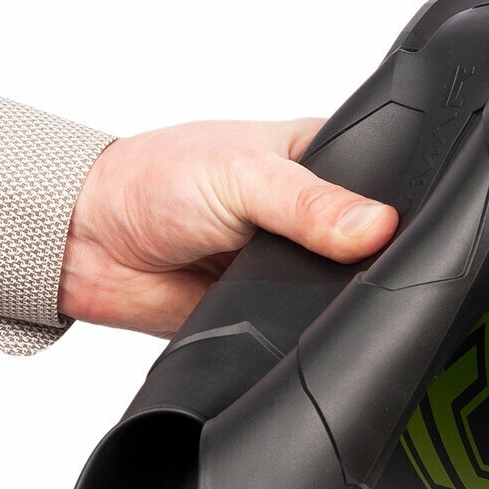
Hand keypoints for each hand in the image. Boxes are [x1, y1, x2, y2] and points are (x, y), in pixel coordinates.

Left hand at [59, 119, 397, 337]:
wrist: (89, 244)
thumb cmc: (153, 179)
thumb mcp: (241, 175)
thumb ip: (309, 204)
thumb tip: (376, 225)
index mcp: (317, 159)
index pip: (381, 181)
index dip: (393, 204)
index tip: (399, 225)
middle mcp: (311, 214)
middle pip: (368, 244)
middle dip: (363, 257)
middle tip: (349, 260)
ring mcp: (295, 265)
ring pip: (340, 291)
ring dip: (330, 295)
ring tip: (315, 287)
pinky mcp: (274, 310)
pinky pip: (305, 329)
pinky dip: (303, 329)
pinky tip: (299, 319)